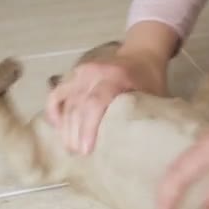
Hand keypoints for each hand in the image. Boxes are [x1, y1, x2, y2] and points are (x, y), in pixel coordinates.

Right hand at [46, 50, 167, 154]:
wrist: (140, 54)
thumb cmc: (150, 80)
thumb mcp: (153, 96)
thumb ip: (144, 115)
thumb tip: (137, 145)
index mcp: (115, 77)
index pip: (95, 103)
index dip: (88, 129)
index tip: (87, 150)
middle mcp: (94, 73)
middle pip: (77, 106)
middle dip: (75, 134)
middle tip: (79, 155)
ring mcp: (81, 72)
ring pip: (65, 102)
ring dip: (65, 127)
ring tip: (70, 148)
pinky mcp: (73, 75)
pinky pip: (57, 94)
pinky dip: (55, 111)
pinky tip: (59, 128)